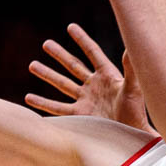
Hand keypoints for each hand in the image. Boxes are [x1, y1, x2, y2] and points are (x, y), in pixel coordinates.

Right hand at [27, 24, 154, 133]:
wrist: (131, 137)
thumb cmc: (136, 112)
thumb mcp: (133, 88)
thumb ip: (131, 69)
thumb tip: (132, 46)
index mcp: (108, 75)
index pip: (92, 53)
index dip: (82, 40)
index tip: (70, 27)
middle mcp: (94, 86)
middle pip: (73, 65)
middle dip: (60, 55)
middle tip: (46, 44)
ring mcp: (85, 100)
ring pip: (62, 84)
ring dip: (47, 74)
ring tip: (32, 65)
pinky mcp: (79, 116)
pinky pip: (57, 108)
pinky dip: (43, 103)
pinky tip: (29, 98)